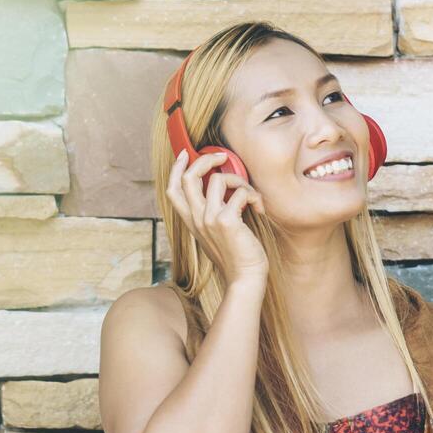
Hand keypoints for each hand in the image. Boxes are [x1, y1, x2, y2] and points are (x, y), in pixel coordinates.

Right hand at [165, 149, 268, 282]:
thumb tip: (223, 187)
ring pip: (218, 179)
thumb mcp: (217, 233)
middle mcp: (196, 219)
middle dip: (205, 159)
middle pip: (188, 177)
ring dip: (239, 180)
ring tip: (250, 196)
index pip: (173, 189)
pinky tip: (259, 209)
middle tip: (222, 156)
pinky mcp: (226, 221)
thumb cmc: (236, 256)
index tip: (185, 154)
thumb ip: (213, 212)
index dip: (176, 168)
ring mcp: (209, 219)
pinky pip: (240, 193)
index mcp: (192, 221)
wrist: (244, 279)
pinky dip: (253, 196)